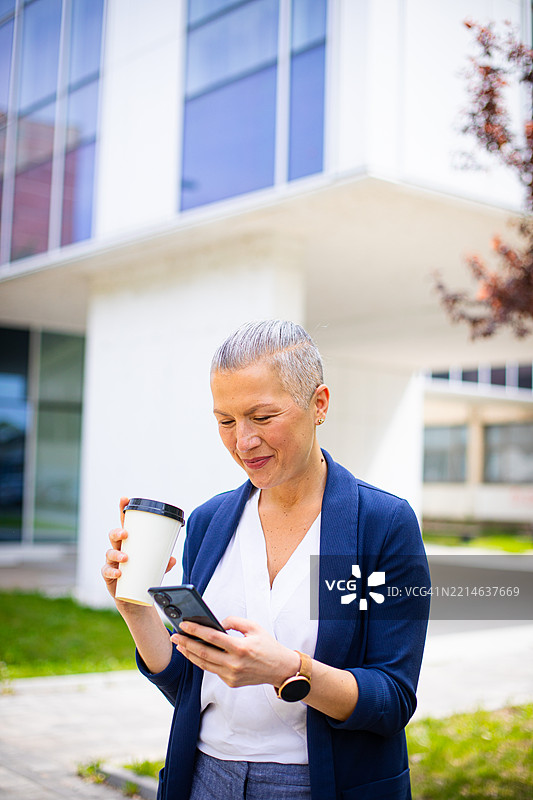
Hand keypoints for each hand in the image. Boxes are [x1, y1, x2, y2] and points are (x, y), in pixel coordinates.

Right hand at [101, 496, 176, 602]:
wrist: (135, 598)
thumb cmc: (144, 574)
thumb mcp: (157, 567)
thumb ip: (164, 563)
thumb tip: (172, 559)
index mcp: (130, 542)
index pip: (124, 523)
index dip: (122, 510)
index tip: (124, 499)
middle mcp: (118, 549)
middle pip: (114, 535)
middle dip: (118, 532)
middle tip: (126, 533)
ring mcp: (112, 562)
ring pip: (109, 553)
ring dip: (116, 554)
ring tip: (126, 557)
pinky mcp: (109, 576)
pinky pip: (106, 571)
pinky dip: (112, 571)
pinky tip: (119, 573)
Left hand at [170, 617, 299, 688]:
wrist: (280, 669)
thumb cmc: (267, 645)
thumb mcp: (254, 627)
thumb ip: (234, 621)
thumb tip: (217, 623)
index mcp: (240, 647)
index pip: (212, 637)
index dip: (195, 631)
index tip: (183, 625)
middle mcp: (234, 663)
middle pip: (203, 653)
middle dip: (186, 644)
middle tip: (174, 636)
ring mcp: (231, 675)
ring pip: (204, 664)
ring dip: (189, 654)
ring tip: (179, 645)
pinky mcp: (231, 682)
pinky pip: (212, 670)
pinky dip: (202, 661)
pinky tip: (194, 654)